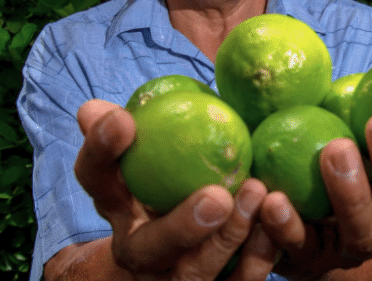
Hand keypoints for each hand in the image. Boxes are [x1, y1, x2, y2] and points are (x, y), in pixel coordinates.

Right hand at [69, 99, 277, 280]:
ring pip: (195, 275)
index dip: (100, 150)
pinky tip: (276, 223)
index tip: (123, 120)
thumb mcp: (149, 156)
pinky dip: (258, 257)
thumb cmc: (169, 186)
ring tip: (257, 196)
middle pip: (147, 249)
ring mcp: (173, 280)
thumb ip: (136, 129)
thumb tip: (96, 108)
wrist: (173, 258)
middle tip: (217, 197)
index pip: (94, 178)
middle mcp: (139, 252)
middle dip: (181, 227)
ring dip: (229, 240)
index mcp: (117, 206)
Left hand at [257, 87, 371, 279]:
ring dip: (349, 191)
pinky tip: (271, 197)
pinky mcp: (309, 263)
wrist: (304, 244)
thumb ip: (363, 106)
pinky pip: (300, 245)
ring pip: (361, 229)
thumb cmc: (334, 171)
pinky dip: (287, 224)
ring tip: (333, 150)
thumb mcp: (356, 137)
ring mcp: (353, 249)